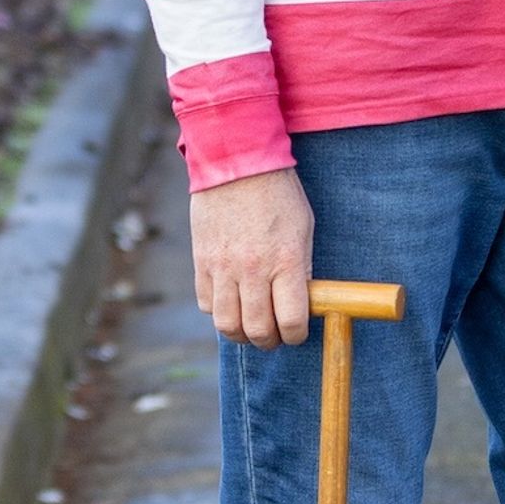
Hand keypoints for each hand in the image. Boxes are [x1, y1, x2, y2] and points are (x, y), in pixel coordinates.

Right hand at [189, 165, 314, 347]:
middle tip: (275, 335)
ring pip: (228, 325)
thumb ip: (302, 269)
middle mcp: (252, 269)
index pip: (292, 321)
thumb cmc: (278, 194)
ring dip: (242, 333)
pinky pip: (207, 304)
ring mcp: (223, 267)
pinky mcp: (201, 262)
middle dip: (270, 340)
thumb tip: (301, 304)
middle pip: (258, 331)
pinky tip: (231, 301)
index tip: (297, 331)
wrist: (237, 163)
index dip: (297, 335)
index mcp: (286, 261)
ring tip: (251, 325)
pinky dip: (219, 311)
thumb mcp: (303, 230)